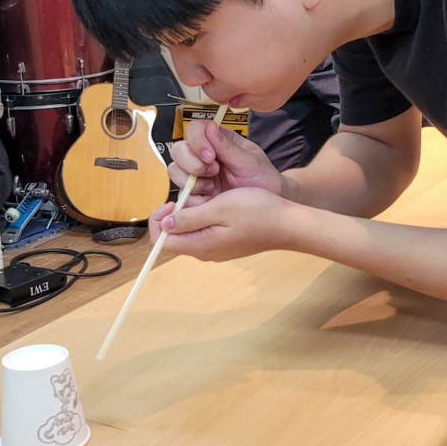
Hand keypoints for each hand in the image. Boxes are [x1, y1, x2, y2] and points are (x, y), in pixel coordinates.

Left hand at [150, 186, 301, 261]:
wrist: (288, 224)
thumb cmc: (258, 212)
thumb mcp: (220, 209)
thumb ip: (190, 218)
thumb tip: (165, 225)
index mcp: (201, 245)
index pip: (161, 241)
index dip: (158, 221)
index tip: (171, 201)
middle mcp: (205, 251)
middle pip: (174, 236)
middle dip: (174, 214)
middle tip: (190, 194)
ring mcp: (216, 248)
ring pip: (189, 231)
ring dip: (190, 212)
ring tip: (206, 195)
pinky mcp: (225, 242)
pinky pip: (204, 230)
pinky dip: (203, 215)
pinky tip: (217, 203)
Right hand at [165, 120, 286, 206]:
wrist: (266, 207)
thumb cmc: (262, 178)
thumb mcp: (249, 161)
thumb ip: (227, 146)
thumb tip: (210, 126)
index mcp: (217, 140)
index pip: (194, 129)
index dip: (197, 141)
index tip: (210, 156)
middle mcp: (202, 155)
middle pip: (178, 150)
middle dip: (192, 163)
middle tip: (213, 172)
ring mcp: (197, 174)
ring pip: (175, 171)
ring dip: (192, 181)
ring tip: (213, 187)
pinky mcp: (195, 193)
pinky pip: (182, 194)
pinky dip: (194, 197)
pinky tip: (211, 199)